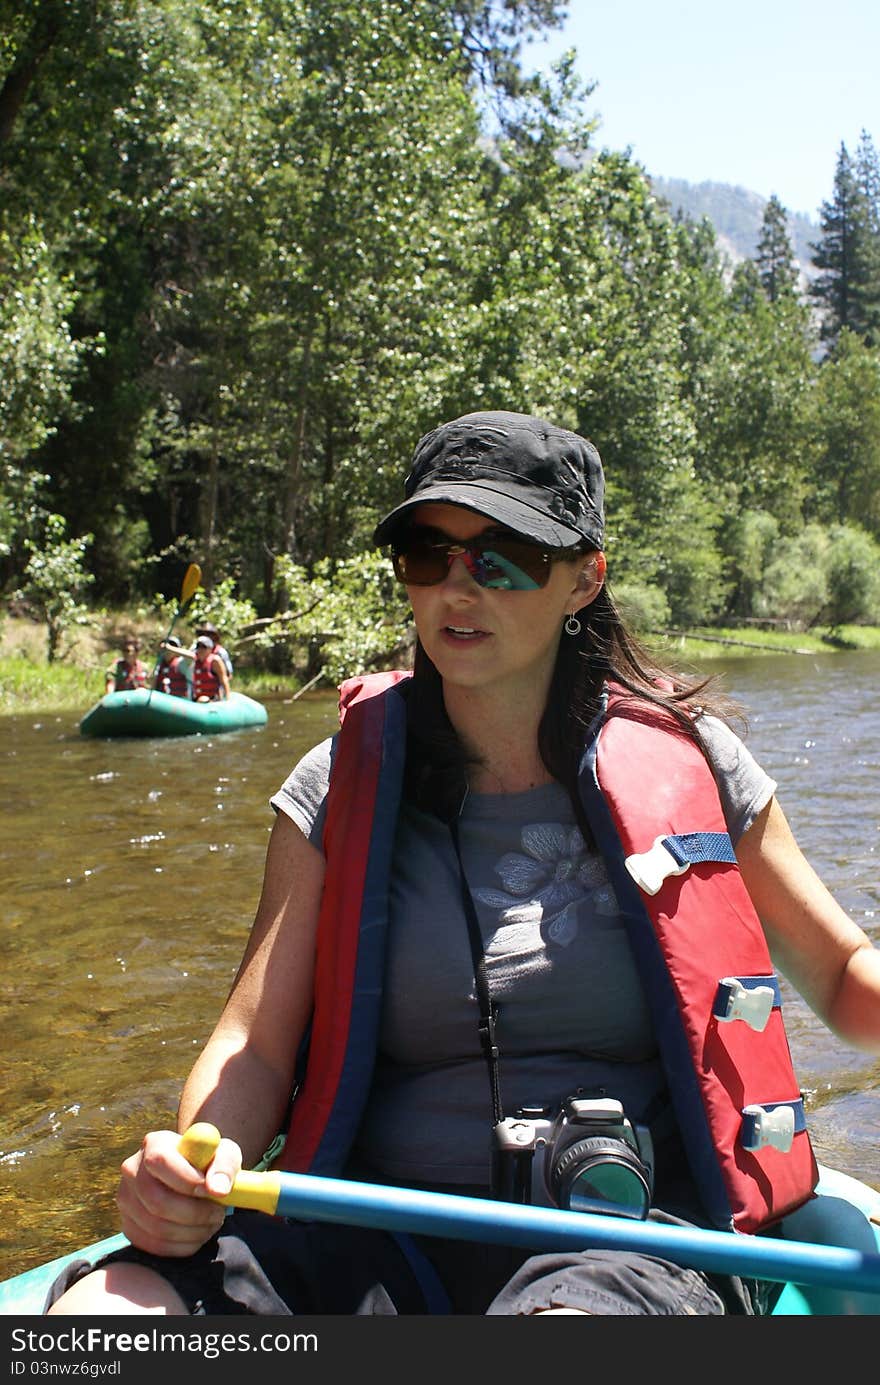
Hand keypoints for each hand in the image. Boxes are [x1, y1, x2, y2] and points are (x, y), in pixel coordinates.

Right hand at [116, 1128, 242, 1257]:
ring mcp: (126, 1200)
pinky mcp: (128, 1226)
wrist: (192, 1177)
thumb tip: (218, 1190)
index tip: (211, 1192)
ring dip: (193, 1231)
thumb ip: (225, 1166)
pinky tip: (197, 1233)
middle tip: (218, 1214)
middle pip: (156, 1201)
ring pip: (157, 1228)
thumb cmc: (209, 1163)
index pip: (160, 1161)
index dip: (187, 1180)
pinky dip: (182, 1246)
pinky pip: (154, 1245)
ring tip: (212, 1222)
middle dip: (194, 1213)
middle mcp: (132, 1170)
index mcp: (154, 1144)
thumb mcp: (224, 1154)